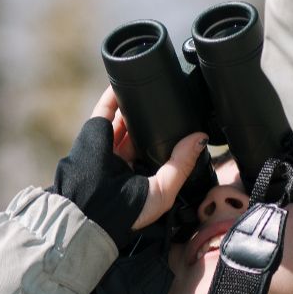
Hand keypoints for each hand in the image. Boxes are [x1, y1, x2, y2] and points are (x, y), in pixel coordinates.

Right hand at [53, 88, 206, 250]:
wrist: (92, 210)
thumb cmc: (128, 210)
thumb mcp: (164, 190)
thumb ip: (182, 164)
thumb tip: (200, 138)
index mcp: (140, 173)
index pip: (156, 150)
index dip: (169, 137)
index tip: (185, 121)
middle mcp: (124, 158)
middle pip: (141, 132)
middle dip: (153, 119)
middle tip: (172, 101)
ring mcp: (109, 143)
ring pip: (124, 118)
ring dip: (136, 105)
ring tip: (155, 89)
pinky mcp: (95, 132)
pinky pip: (105, 109)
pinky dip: (115, 95)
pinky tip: (127, 83)